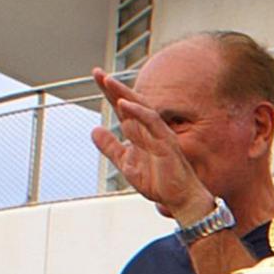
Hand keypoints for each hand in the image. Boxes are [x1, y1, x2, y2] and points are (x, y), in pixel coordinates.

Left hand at [91, 68, 213, 221]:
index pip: (122, 107)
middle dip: (113, 87)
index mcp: (139, 132)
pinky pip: (152, 122)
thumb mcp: (126, 164)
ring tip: (108, 82)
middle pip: (130, 102)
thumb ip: (111, 147)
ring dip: (124, 94)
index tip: (97, 76)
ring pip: (141, 107)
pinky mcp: (166, 142)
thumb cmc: (159, 182)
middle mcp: (148, 129)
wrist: (179, 199)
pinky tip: (124, 104)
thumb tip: (94, 130)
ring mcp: (158, 134)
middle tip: (97, 73)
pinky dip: (138, 112)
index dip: (109, 92)